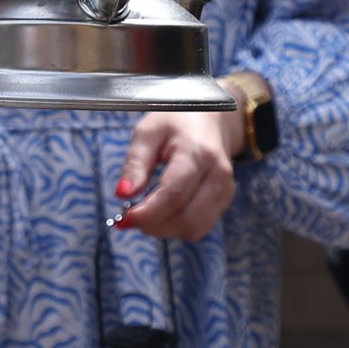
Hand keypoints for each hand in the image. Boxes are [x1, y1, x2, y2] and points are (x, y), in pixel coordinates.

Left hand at [116, 108, 239, 240]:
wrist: (209, 117)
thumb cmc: (176, 121)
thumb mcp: (148, 132)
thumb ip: (135, 164)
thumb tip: (123, 194)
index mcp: (198, 152)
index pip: (174, 194)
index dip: (148, 213)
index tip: (124, 217)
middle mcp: (218, 174)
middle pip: (187, 219)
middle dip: (154, 226)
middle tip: (130, 216)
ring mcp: (225, 189)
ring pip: (194, 229)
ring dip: (165, 229)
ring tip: (146, 213)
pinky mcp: (225, 200)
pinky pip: (200, 227)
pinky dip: (177, 227)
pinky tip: (163, 212)